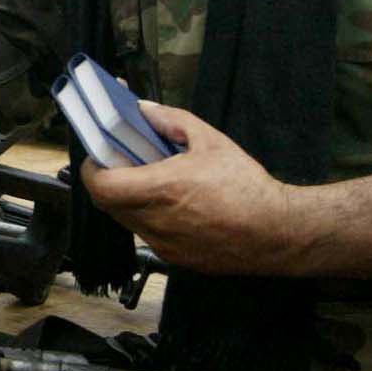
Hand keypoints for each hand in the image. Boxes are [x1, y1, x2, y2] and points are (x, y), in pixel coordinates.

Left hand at [77, 101, 300, 275]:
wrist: (278, 233)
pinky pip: (148, 235)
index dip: (92, 168)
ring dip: (128, 200)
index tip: (100, 153)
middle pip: (108, 203)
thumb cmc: (246, 186)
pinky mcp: (175, 259)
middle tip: (122, 163)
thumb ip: (172, 121)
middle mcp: (155, 221)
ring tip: (150, 181)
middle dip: (108, 181)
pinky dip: (149, 217)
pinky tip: (172, 205)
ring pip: (127, 220)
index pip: (100, 185)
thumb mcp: (210, 141)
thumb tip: (144, 111)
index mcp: (161, 189)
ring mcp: (163, 245)